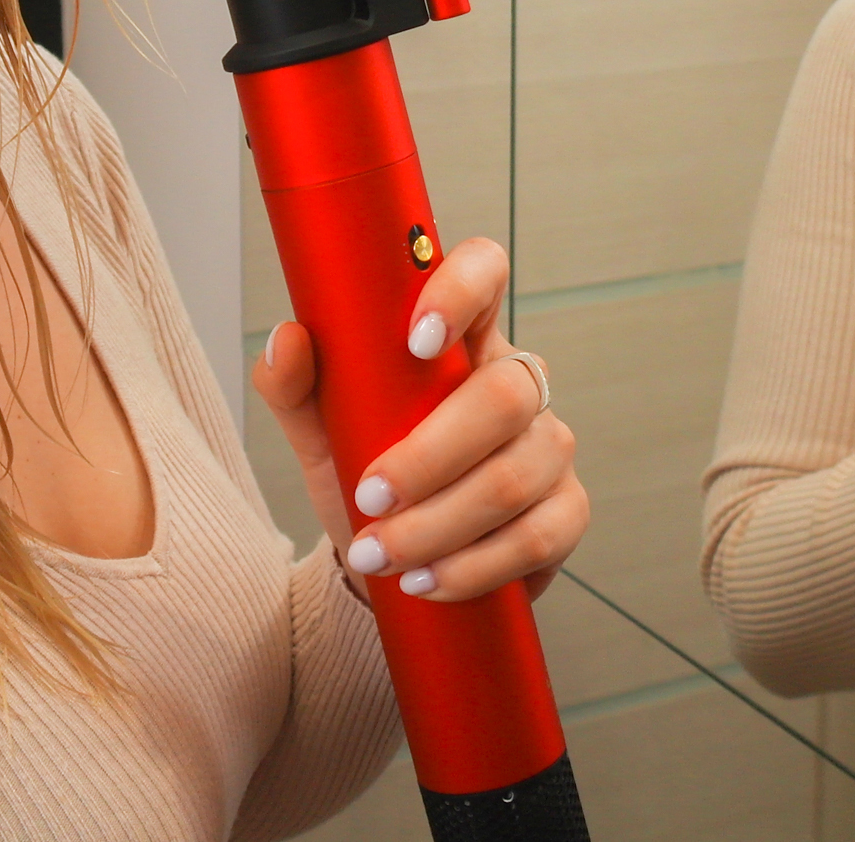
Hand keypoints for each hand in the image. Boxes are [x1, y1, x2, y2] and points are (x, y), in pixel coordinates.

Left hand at [251, 236, 587, 601]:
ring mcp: (549, 446)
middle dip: (429, 456)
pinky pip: (535, 538)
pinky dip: (472, 566)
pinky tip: (428, 580)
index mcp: (462, 338)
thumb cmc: (366, 468)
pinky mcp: (565, 511)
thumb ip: (295, 386)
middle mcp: (517, 382)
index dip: (462, 291)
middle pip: (504, 395)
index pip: (485, 272)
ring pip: (514, 477)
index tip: (415, 339)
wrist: (393, 558)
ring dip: (438, 525)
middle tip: (369, 494)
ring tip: (381, 553)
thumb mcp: (321, 429)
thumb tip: (288, 340)